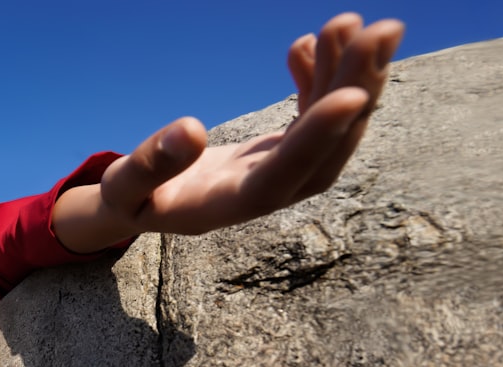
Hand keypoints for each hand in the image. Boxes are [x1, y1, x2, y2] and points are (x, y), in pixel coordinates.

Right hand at [102, 13, 404, 235]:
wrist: (141, 207)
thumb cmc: (127, 200)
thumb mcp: (121, 189)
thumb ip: (149, 165)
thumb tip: (189, 129)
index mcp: (228, 206)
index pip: (284, 176)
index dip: (318, 137)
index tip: (352, 93)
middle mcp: (266, 194)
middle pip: (327, 150)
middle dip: (358, 90)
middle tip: (381, 32)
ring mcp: (279, 175)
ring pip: (330, 130)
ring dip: (349, 75)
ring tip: (351, 22)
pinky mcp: (280, 155)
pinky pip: (312, 119)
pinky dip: (318, 79)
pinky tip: (308, 44)